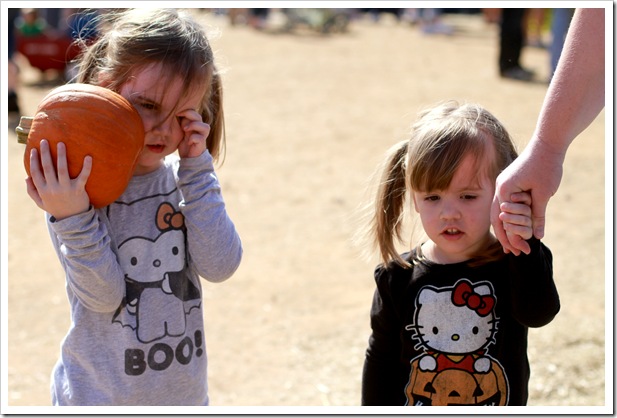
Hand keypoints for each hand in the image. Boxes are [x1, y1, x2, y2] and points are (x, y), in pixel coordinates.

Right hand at [26, 140, 91, 219]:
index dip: (34, 161)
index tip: (34, 150)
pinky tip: (88, 157)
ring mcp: (66, 189)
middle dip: (45, 153)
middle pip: (47, 168)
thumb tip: (27, 177)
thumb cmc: (56, 208)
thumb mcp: (41, 202)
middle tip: (45, 141)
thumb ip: (32, 191)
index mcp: (43, 190)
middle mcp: (53, 189)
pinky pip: (83, 176)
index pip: (36, 173)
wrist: (73, 220)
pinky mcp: (78, 190)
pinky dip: (86, 167)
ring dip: (61, 155)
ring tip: (61, 144)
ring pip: (62, 169)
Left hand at [176, 109, 210, 158]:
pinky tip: (188, 142)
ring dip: (194, 126)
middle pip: (198, 117)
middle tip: (178, 117)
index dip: (185, 110)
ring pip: (205, 127)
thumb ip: (180, 122)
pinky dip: (193, 138)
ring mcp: (202, 136)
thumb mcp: (180, 130)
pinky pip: (200, 138)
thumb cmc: (183, 142)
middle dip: (188, 115)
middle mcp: (200, 128)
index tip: (175, 112)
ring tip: (184, 129)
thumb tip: (174, 112)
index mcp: (195, 123)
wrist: (188, 157)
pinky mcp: (202, 144)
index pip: (193, 112)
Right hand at [491, 137, 563, 253]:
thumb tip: (537, 236)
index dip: (510, 238)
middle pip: (496, 218)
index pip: (501, 220)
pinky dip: (511, 217)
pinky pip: (506, 204)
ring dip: (507, 227)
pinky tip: (517, 225)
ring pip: (499, 212)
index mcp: (504, 190)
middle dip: (505, 236)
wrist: (547, 143)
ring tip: (514, 243)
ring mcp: (504, 185)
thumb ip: (537, 215)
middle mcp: (500, 188)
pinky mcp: (510, 183)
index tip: (519, 250)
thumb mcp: (543, 194)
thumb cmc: (545, 166)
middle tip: (513, 252)